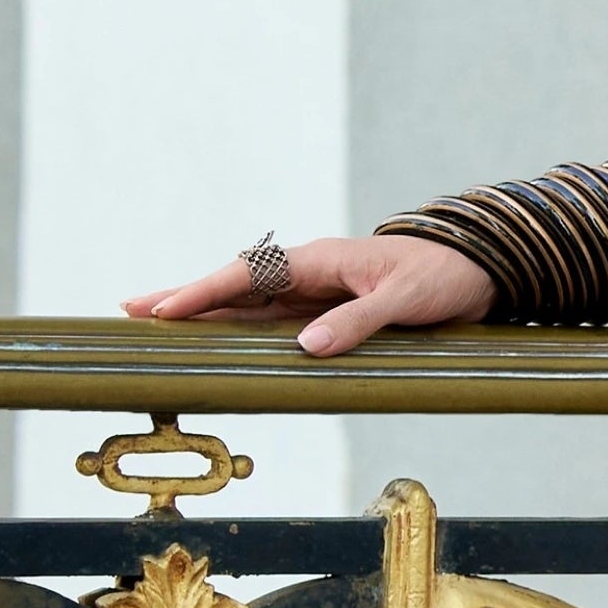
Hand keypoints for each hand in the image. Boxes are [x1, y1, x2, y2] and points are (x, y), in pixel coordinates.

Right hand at [124, 235, 494, 357]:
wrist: (477, 270)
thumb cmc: (442, 278)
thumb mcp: (403, 301)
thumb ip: (357, 323)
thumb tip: (306, 347)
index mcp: (320, 260)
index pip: (248, 275)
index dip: (203, 293)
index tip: (164, 309)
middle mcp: (308, 272)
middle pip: (234, 286)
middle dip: (184, 297)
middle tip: (130, 309)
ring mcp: (313, 290)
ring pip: (246, 303)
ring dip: (203, 313)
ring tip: (154, 322)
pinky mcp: (325, 309)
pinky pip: (272, 319)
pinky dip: (238, 327)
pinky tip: (214, 338)